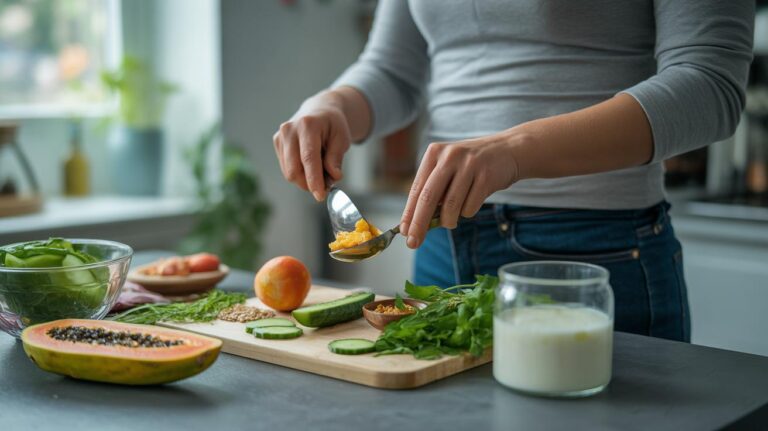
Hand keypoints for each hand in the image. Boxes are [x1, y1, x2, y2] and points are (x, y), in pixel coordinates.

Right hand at [273, 92, 351, 200]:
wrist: (320, 110)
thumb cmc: (333, 125)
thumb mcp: (342, 138)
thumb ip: (336, 158)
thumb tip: (333, 176)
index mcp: (308, 125)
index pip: (308, 158)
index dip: (314, 180)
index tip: (320, 195)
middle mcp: (289, 130)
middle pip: (293, 169)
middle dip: (309, 184)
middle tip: (326, 186)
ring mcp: (280, 136)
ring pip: (289, 172)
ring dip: (305, 180)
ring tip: (320, 170)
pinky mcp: (276, 143)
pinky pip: (286, 168)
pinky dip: (300, 173)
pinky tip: (310, 165)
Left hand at [399, 131, 526, 247]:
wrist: (507, 150)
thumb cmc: (470, 166)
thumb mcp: (448, 170)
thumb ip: (433, 192)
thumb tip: (415, 225)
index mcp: (434, 153)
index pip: (416, 189)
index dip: (409, 213)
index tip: (404, 232)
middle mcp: (449, 156)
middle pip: (428, 198)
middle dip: (419, 224)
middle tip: (414, 242)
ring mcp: (469, 165)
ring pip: (451, 206)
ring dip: (449, 221)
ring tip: (451, 221)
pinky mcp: (486, 176)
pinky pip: (470, 207)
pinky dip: (467, 212)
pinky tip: (472, 201)